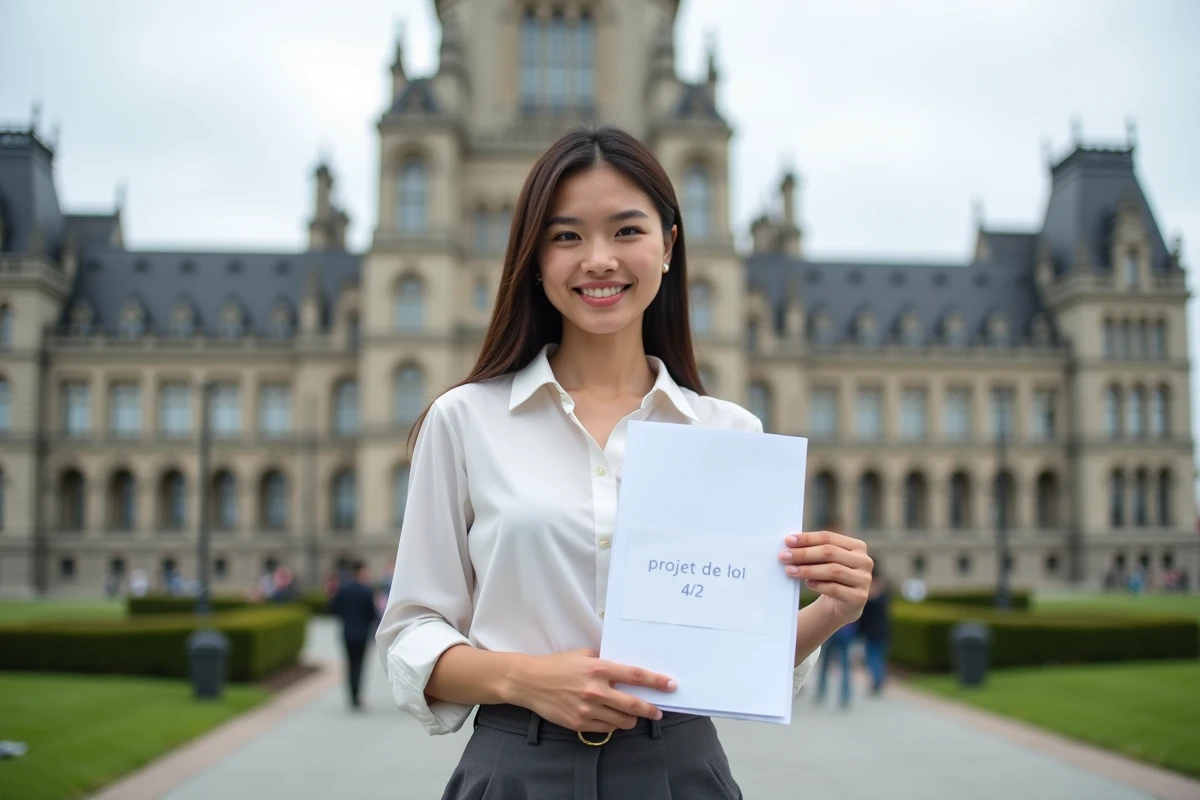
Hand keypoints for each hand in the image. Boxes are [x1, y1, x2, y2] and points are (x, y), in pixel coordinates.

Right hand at [508, 648, 676, 732]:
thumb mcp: (583, 654)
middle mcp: (595, 690)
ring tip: (633, 715)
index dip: (655, 681)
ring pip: (622, 720)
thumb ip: (605, 661)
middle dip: (650, 709)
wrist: (529, 681)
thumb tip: (626, 668)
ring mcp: (587, 709)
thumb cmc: (558, 665)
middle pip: (633, 704)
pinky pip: (606, 729)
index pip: (634, 675)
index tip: (670, 685)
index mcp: (598, 669)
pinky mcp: (579, 723)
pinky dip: (613, 724)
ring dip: (632, 719)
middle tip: (658, 711)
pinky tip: (613, 718)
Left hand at [779, 530, 872, 624]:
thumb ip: (814, 550)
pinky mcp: (859, 597)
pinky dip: (819, 585)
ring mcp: (864, 579)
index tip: (788, 540)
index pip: (829, 537)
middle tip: (784, 556)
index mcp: (857, 546)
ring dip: (808, 570)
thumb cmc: (830, 577)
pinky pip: (835, 589)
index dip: (807, 538)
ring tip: (790, 570)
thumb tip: (789, 543)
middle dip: (804, 554)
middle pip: (830, 553)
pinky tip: (807, 583)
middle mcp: (864, 561)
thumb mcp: (825, 561)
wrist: (842, 605)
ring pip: (833, 570)